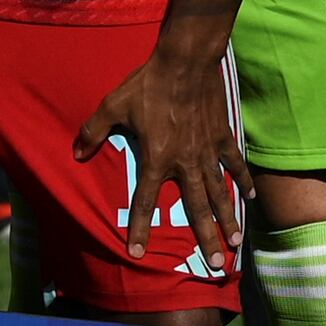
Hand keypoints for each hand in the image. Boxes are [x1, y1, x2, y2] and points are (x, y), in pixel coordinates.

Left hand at [74, 27, 242, 270]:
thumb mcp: (113, 106)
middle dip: (205, 238)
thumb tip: (76, 153)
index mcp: (156, 158)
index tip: (137, 253)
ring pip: (219, 192)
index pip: (145, 201)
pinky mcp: (222, 136)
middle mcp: (185, 162)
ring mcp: (207, 150)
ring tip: (235, 243)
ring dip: (227, 218)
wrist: (185, 61)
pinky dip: (243, 179)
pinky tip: (249, 196)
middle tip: (215, 265)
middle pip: (196, 208)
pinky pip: (234, 163)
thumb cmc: (147, 84)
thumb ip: (94, 132)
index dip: (140, 229)